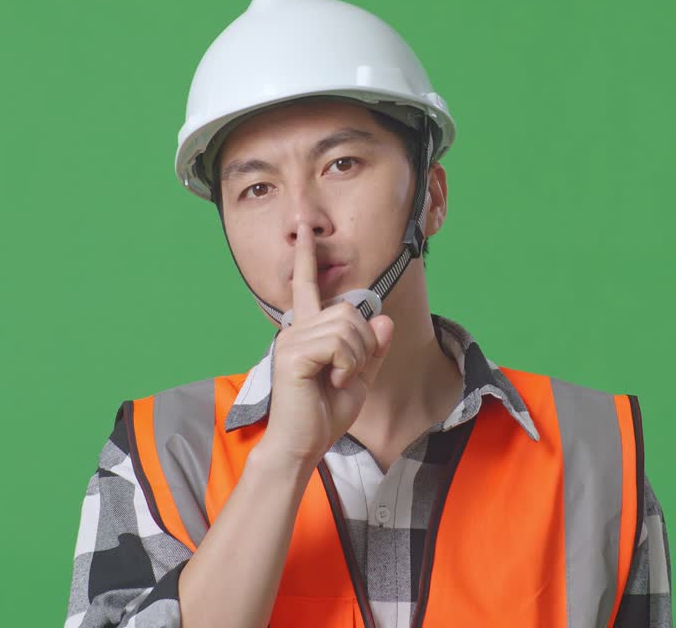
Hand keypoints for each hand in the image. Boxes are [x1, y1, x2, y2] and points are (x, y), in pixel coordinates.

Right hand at [257, 221, 394, 466]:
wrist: (302, 444)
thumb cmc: (324, 415)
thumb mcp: (359, 379)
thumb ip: (372, 349)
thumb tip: (384, 319)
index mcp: (308, 331)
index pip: (307, 286)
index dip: (308, 257)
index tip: (306, 231)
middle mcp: (296, 328)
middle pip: (350, 311)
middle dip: (364, 343)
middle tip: (349, 373)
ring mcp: (292, 339)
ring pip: (349, 327)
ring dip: (357, 358)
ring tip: (339, 379)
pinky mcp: (293, 354)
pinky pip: (339, 344)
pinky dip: (348, 365)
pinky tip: (334, 381)